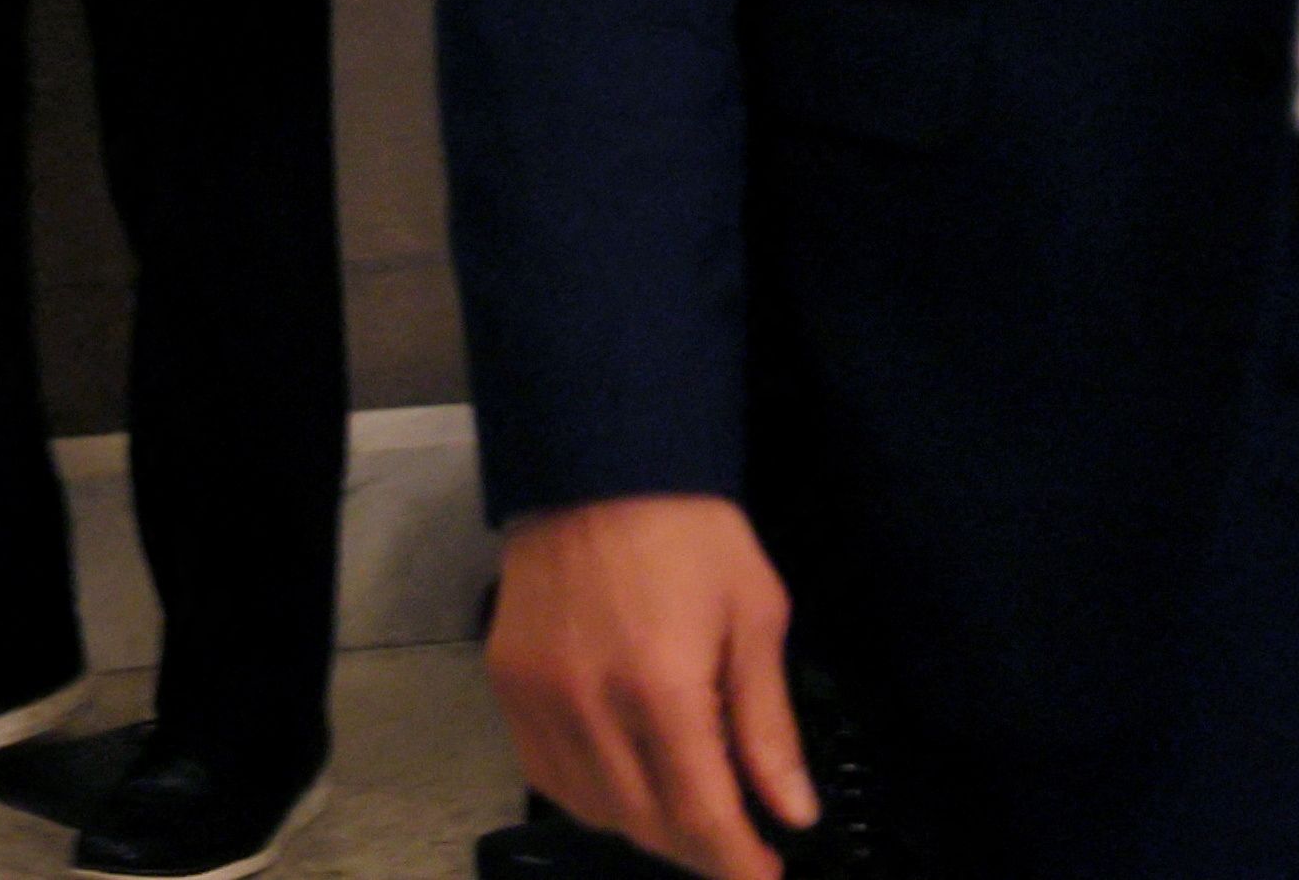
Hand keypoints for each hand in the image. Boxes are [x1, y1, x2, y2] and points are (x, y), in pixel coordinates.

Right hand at [486, 495, 816, 879]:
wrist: (593, 461)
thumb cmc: (690, 532)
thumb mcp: (755, 615)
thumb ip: (767, 723)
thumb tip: (792, 815)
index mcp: (662, 687)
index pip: (701, 816)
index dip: (739, 863)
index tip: (766, 876)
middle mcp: (590, 704)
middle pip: (647, 823)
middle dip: (699, 848)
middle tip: (736, 840)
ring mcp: (537, 696)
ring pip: (593, 809)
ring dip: (645, 826)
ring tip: (684, 808)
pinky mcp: (506, 681)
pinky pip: (545, 774)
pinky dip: (588, 796)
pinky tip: (622, 780)